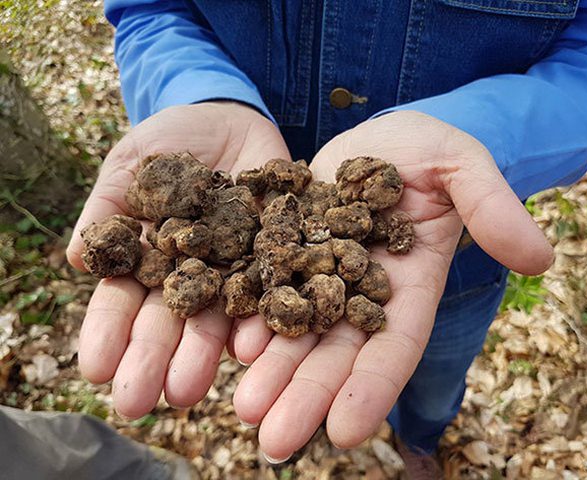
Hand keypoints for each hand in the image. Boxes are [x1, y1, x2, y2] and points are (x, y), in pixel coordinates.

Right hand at [67, 102, 290, 417]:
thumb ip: (108, 208)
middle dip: (153, 359)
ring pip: (217, 317)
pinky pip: (269, 290)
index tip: (96, 370)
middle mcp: (189, 275)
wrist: (229, 119)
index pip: (124, 300)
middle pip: (169, 320)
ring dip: (201, 354)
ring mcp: (233, 269)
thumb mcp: (131, 164)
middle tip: (139, 400)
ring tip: (188, 390)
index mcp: (147, 259)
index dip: (109, 334)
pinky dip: (259, 320)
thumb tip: (76, 257)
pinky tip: (248, 348)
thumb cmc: (169, 140)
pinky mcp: (273, 256)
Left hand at [231, 111, 553, 460]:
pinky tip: (229, 343)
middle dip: (307, 395)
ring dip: (271, 371)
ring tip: (244, 407)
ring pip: (295, 330)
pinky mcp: (285, 250)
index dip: (373, 388)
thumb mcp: (463, 167)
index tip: (346, 434)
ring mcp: (319, 272)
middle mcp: (360, 291)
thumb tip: (542, 259)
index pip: (394, 345)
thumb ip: (494, 208)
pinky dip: (249, 317)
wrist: (377, 135)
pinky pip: (264, 288)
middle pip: (335, 351)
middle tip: (272, 440)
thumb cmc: (428, 149)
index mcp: (407, 284)